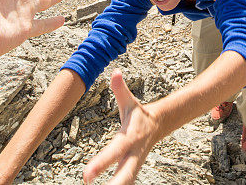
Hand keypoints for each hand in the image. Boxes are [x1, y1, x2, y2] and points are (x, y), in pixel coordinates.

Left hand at [83, 70, 159, 184]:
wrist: (159, 125)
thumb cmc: (138, 114)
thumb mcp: (129, 101)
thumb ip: (121, 89)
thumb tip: (115, 72)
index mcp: (129, 139)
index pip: (113, 153)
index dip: (101, 164)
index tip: (86, 176)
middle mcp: (133, 155)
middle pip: (124, 176)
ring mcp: (134, 165)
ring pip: (126, 183)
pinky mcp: (131, 171)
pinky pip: (124, 183)